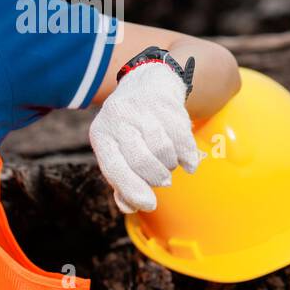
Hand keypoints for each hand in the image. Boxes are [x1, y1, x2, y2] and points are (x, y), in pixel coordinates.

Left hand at [89, 60, 204, 213]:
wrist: (147, 83)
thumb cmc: (130, 130)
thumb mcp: (117, 151)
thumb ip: (122, 182)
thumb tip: (131, 206)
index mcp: (101, 135)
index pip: (114, 169)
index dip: (133, 190)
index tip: (151, 205)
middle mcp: (117, 118)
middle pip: (142, 161)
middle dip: (157, 178)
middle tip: (162, 179)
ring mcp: (142, 108)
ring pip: (163, 150)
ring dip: (171, 164)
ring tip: (168, 161)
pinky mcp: (165, 103)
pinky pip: (182, 139)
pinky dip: (188, 156)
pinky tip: (187, 161)